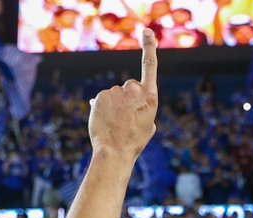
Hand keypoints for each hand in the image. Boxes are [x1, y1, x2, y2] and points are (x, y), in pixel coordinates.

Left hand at [88, 30, 157, 158]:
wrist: (115, 151)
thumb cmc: (133, 143)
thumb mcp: (147, 127)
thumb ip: (143, 110)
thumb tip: (127, 105)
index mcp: (150, 97)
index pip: (150, 66)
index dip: (149, 47)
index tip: (147, 32)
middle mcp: (134, 90)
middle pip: (130, 86)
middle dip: (127, 97)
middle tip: (126, 118)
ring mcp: (117, 91)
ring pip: (114, 94)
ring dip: (113, 105)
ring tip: (115, 123)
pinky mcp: (101, 95)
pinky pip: (101, 99)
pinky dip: (101, 108)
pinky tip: (104, 121)